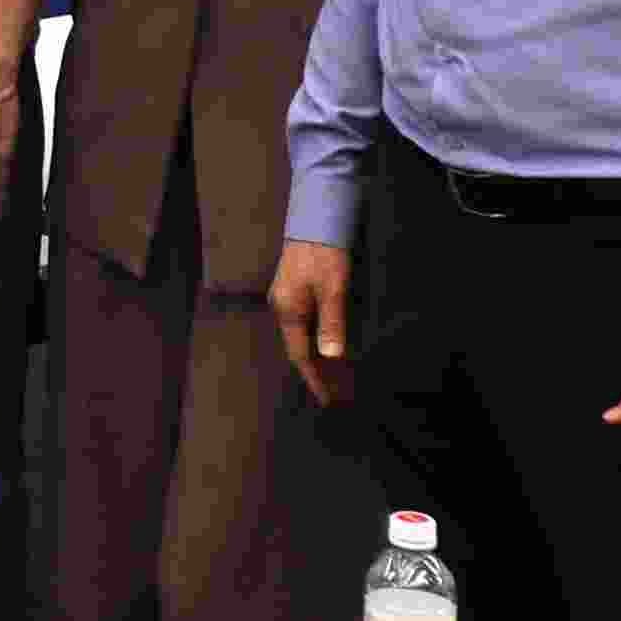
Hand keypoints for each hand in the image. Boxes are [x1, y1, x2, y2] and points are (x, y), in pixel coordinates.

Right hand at [268, 238, 354, 406]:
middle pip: (299, 349)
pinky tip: (329, 348)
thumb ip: (332, 322)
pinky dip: (317, 341)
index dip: (315, 378)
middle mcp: (283, 308)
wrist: (314, 221)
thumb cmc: (324, 255)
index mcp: (288, 311)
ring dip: (319, 358)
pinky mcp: (293, 292)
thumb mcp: (333, 289)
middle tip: (338, 394)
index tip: (328, 399)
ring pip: (301, 338)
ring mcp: (286, 300)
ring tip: (337, 377)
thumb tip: (332, 356)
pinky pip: (304, 327)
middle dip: (318, 373)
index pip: (300, 355)